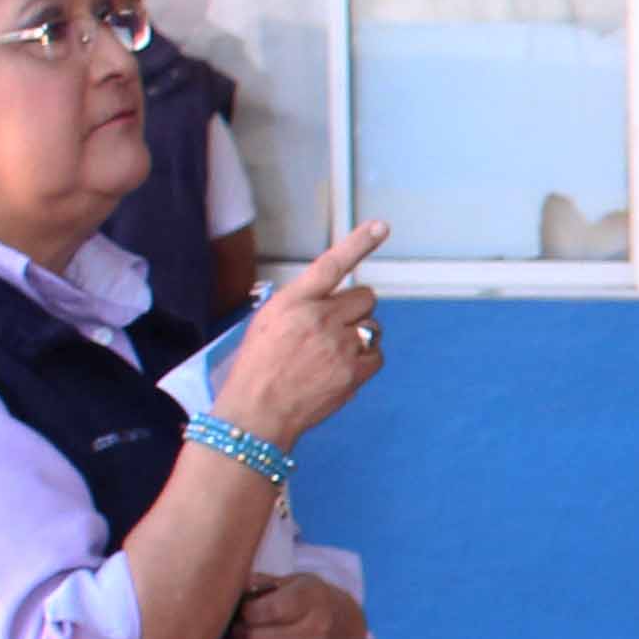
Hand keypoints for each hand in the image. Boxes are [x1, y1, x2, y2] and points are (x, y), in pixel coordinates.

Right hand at [208, 223, 389, 446]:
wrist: (257, 412)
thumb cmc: (257, 367)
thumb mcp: (267, 322)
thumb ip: (301, 305)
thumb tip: (332, 302)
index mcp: (292, 302)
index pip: (330, 265)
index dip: (358, 243)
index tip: (381, 227)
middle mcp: (319, 318)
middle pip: (364, 298)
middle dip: (354, 310)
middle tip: (332, 329)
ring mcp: (339, 344)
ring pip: (372, 326)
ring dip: (359, 335)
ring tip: (331, 353)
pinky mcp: (354, 370)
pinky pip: (376, 354)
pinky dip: (365, 360)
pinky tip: (341, 369)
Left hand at [233, 572, 365, 638]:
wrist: (344, 627)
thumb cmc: (307, 601)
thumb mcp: (292, 581)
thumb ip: (260, 582)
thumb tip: (232, 588)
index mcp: (312, 598)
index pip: (267, 610)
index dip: (248, 611)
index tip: (249, 610)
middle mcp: (318, 629)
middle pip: (256, 638)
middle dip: (242, 633)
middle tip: (246, 628)